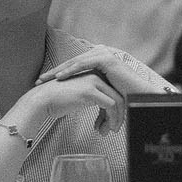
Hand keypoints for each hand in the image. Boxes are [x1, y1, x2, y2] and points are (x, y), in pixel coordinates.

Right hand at [20, 68, 126, 135]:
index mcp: (93, 75)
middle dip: (118, 115)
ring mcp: (94, 82)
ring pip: (117, 101)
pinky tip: (104, 128)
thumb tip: (103, 114)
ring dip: (116, 119)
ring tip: (110, 131)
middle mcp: (96, 76)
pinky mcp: (91, 91)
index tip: (109, 123)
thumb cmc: (56, 102)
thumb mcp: (79, 98)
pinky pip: (111, 105)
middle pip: (118, 96)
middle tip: (113, 129)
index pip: (112, 92)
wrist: (41, 100)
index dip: (114, 110)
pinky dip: (111, 119)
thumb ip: (92, 101)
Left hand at [39, 44, 161, 98]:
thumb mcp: (106, 97)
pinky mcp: (106, 59)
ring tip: (45, 79)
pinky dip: (71, 70)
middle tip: (38, 81)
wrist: (142, 97)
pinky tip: (60, 77)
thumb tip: (96, 127)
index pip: (74, 66)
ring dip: (58, 70)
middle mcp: (99, 53)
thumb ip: (98, 104)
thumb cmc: (128, 99)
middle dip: (54, 72)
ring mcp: (103, 54)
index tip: (45, 84)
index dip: (59, 75)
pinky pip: (84, 64)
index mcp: (98, 60)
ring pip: (75, 62)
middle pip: (71, 63)